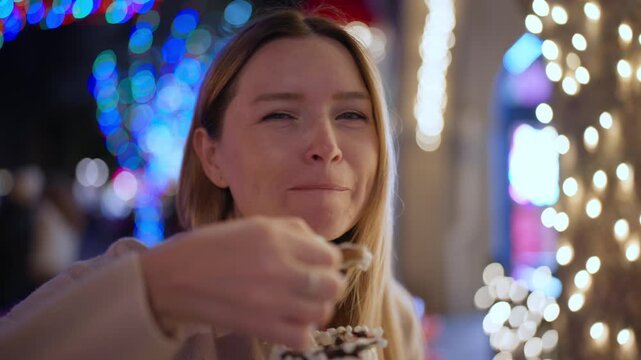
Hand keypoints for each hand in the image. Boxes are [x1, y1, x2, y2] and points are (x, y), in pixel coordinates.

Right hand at [140, 216, 344, 349]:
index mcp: (277, 238)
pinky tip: (287, 323)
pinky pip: (302, 337)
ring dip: (316, 309)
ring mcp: (271, 299)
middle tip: (313, 287)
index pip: (330, 256)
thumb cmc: (211, 247)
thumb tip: (322, 246)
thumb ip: (292, 231)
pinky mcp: (260, 326)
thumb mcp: (253, 225)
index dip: (326, 262)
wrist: (172, 277)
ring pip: (322, 312)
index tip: (317, 266)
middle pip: (333, 285)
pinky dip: (300, 333)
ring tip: (300, 305)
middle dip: (328, 286)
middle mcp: (279, 267)